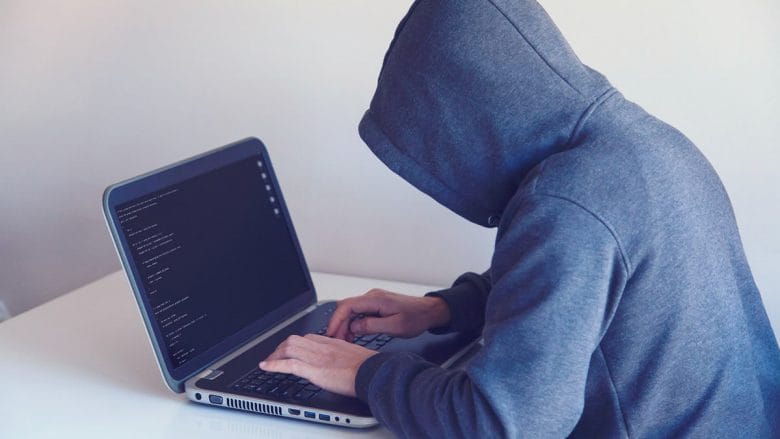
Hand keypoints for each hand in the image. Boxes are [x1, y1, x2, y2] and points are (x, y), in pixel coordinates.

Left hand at [259, 334, 375, 396]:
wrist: (374, 372)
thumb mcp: (357, 356)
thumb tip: (344, 364)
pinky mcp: (314, 370)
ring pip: (288, 348)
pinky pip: (289, 364)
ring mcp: (317, 357)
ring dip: (274, 355)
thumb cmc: (370, 368)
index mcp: (333, 343)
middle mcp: (323, 347)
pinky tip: (265, 367)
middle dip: (281, 347)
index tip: (289, 350)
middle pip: (294, 340)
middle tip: (274, 356)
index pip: (308, 338)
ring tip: (268, 362)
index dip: (295, 344)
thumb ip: (345, 356)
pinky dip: (274, 365)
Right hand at [326, 288, 450, 340]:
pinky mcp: (375, 305)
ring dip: (345, 325)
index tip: (331, 333)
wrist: (429, 312)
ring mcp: (373, 300)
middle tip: (336, 341)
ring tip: (343, 340)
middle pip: (346, 308)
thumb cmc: (416, 318)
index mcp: (376, 300)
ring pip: (351, 311)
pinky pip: (358, 312)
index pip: (348, 306)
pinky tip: (352, 335)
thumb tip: (354, 327)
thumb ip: (372, 326)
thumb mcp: (395, 326)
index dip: (336, 320)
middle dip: (338, 324)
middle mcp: (372, 297)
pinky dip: (352, 323)